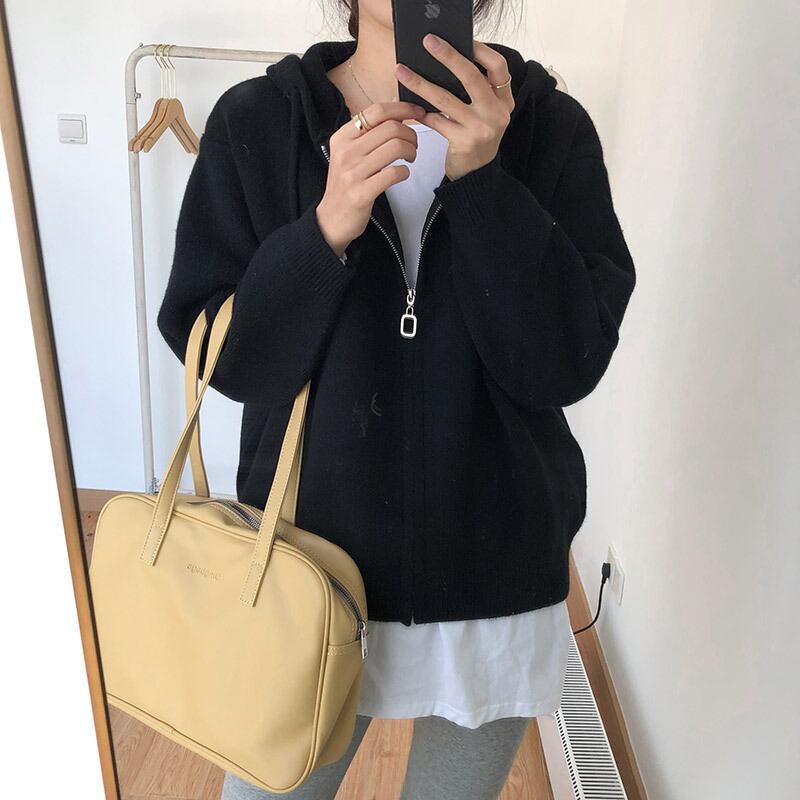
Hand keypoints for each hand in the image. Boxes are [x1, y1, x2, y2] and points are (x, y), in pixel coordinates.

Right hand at [316, 101, 425, 256]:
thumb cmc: (346, 184)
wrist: (331, 220)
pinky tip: (402, 174)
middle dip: (411, 134)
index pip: (377, 111)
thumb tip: (395, 110)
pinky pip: (394, 174)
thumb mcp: (348, 153)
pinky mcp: (362, 193)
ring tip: (410, 158)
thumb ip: (367, 134)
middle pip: (391, 128)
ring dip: (411, 152)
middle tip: (413, 145)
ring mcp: (353, 173)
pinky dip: (405, 172)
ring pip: (396, 147)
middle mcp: (346, 152)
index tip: (418, 113)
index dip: (402, 108)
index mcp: (342, 137)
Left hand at [394, 37, 513, 180]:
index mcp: (503, 101)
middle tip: (428, 42)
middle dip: (448, 56)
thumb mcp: (484, 113)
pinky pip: (437, 121)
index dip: (482, 51)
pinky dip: (421, 112)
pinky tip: (408, 105)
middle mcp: (496, 113)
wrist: (476, 174)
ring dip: (421, 83)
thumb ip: (476, 92)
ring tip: (402, 71)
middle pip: (471, 77)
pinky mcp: (464, 142)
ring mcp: (481, 129)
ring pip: (446, 99)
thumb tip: (446, 62)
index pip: (499, 67)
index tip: (465, 39)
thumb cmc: (476, 137)